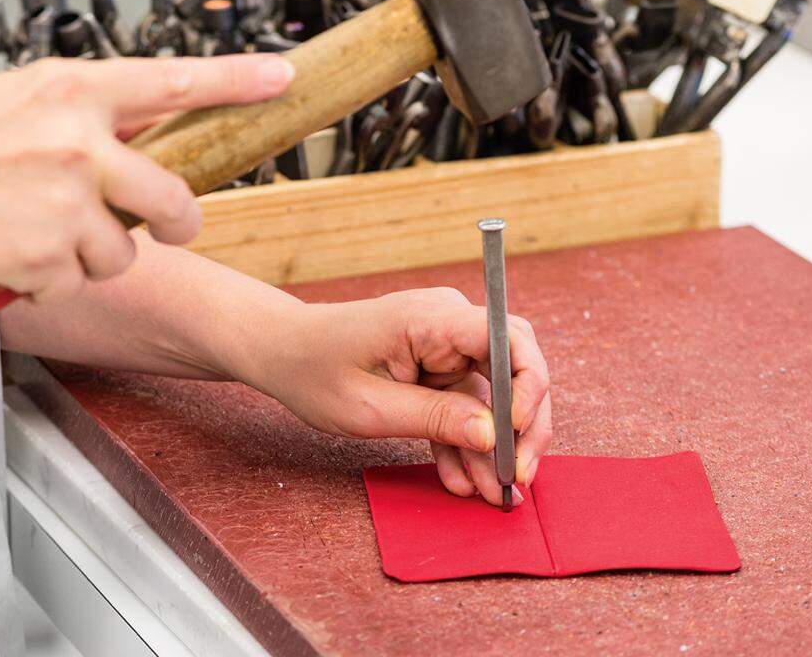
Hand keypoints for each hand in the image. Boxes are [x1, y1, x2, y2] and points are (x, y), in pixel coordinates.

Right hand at [0, 55, 293, 300]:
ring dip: (95, 256)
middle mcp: (76, 143)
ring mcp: (62, 203)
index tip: (282, 80)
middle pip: (173, 201)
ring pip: (124, 253)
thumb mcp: (20, 97)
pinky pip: (80, 280)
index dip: (236, 81)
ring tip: (43, 234)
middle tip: (167, 226)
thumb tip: (153, 118)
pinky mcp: (45, 257)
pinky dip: (55, 279)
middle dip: (176, 223)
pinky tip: (17, 253)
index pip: (173, 80)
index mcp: (71, 89)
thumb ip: (87, 107)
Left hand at [245, 287, 551, 505]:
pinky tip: (461, 479)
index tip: (512, 434)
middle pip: (515, 368)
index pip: (510, 338)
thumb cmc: (315, 370)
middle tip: (517, 478)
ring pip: (494, 396)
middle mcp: (449, 323)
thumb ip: (435, 418)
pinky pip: (467, 406)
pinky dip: (465, 442)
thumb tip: (495, 434)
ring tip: (491, 492)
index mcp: (432, 318)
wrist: (284, 354)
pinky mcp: (438, 368)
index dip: (527, 384)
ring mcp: (446, 346)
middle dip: (522, 427)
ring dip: (494, 446)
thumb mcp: (370, 407)